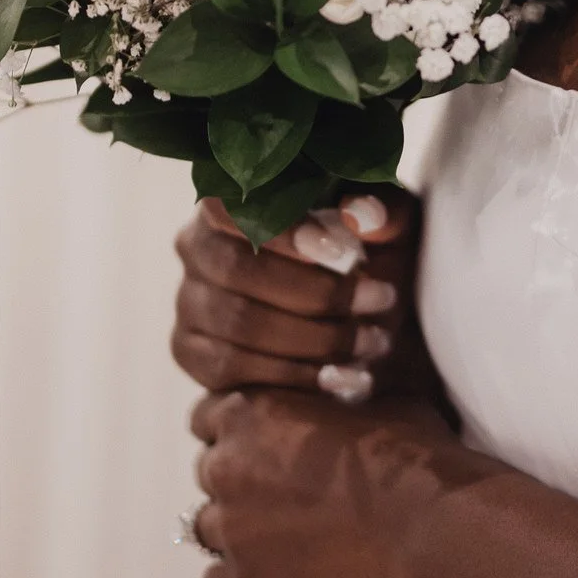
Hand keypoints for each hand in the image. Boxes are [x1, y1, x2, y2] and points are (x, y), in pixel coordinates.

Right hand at [172, 190, 422, 402]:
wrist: (360, 313)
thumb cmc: (366, 253)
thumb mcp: (387, 224)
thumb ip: (381, 209)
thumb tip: (363, 217)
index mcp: (234, 200)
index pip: (229, 205)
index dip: (283, 229)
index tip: (346, 254)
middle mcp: (198, 246)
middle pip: (236, 268)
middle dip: (317, 292)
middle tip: (379, 300)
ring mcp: (190, 301)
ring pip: (237, 322)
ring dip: (313, 338)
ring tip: (370, 342)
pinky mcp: (193, 352)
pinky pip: (229, 369)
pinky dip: (290, 376)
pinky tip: (338, 377)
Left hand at [189, 384, 472, 577]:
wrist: (431, 522)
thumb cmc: (411, 452)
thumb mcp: (375, 398)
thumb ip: (333, 398)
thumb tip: (341, 393)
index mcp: (250, 411)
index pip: (209, 417)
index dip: (241, 432)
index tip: (270, 445)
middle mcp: (225, 464)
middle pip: (208, 471)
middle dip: (240, 480)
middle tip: (285, 492)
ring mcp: (231, 527)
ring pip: (206, 527)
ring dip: (238, 529)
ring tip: (286, 536)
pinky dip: (241, 577)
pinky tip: (280, 572)